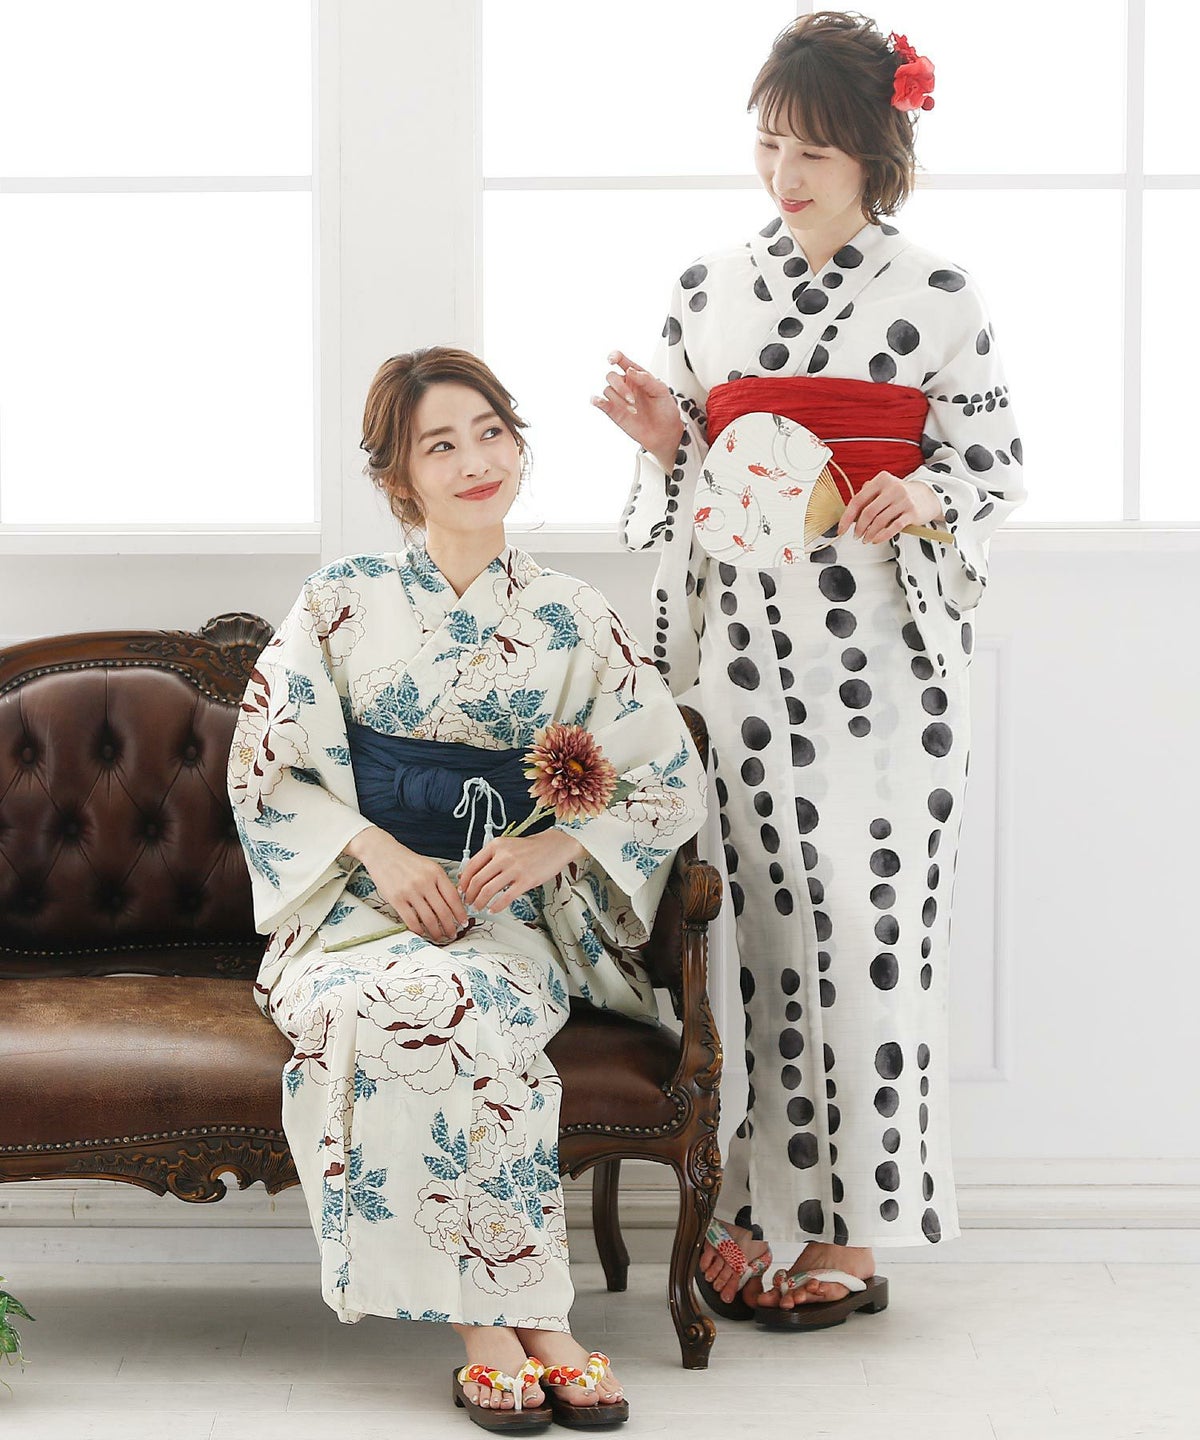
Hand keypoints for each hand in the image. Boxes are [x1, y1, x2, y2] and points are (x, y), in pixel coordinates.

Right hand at [342, 825, 468, 941]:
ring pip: (429, 919)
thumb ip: (440, 882)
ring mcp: (410, 891)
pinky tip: (422, 932)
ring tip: (439, 936)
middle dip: (450, 927)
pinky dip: (419, 930)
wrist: (382, 853)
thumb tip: (454, 903)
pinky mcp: (396, 899)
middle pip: (443, 911)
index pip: (453, 897)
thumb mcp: (429, 866)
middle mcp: (424, 881)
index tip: (463, 921)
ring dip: (436, 932)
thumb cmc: (406, 861)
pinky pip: (411, 921)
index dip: (460, 913)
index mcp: (436, 872)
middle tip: (453, 934)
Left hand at [458, 830, 586, 914]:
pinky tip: (493, 910)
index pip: (471, 865)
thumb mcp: (506, 846)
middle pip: (477, 880)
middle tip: (468, 902)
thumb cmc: (529, 848)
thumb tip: (468, 874)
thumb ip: (489, 858)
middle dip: (469, 895)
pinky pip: (506, 898)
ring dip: (480, 902)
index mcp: (496, 845)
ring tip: (478, 907)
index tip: (461, 890)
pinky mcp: (526, 880)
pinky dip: (496, 906)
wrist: (554, 846)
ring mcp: (515, 868)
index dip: (464, 881)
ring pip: (488, 890)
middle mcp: (503, 856)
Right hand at [591, 349, 684, 471]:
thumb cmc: (665, 410)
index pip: (622, 361)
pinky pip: (600, 402)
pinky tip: (599, 401)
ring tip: (633, 410)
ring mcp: (619, 398)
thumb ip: (646, 379)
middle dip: (620, 387)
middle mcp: (626, 385)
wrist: (665, 433)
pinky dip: (597, 401)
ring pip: (608, 390)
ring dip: (618, 400)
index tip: (612, 359)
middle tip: (632, 400)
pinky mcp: (613, 412)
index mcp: (637, 376)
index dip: (615, 357)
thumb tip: (630, 371)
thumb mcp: (661, 391)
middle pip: (611, 376)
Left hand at [836, 472, 944, 544]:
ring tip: (866, 539)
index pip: (858, 499)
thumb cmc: (901, 495)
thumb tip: (850, 514)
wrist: (928, 496)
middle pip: (868, 512)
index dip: (847, 516)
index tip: (841, 528)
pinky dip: (882, 536)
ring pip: (880, 521)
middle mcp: (893, 488)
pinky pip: (893, 527)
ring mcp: (903, 500)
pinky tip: (876, 540)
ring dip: (869, 534)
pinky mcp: (912, 512)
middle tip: (856, 536)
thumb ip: (867, 497)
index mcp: (881, 480)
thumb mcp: (883, 490)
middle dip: (859, 528)